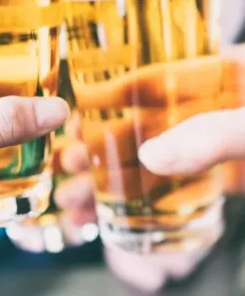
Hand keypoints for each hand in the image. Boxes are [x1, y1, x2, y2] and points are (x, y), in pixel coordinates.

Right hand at [53, 46, 244, 291]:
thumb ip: (218, 133)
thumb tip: (154, 156)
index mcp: (223, 74)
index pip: (150, 77)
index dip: (106, 94)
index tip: (71, 115)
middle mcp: (214, 107)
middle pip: (143, 126)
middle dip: (100, 151)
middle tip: (66, 171)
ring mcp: (222, 145)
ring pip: (158, 163)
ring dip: (117, 186)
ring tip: (80, 206)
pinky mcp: (234, 179)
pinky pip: (187, 192)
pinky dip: (158, 208)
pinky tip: (127, 221)